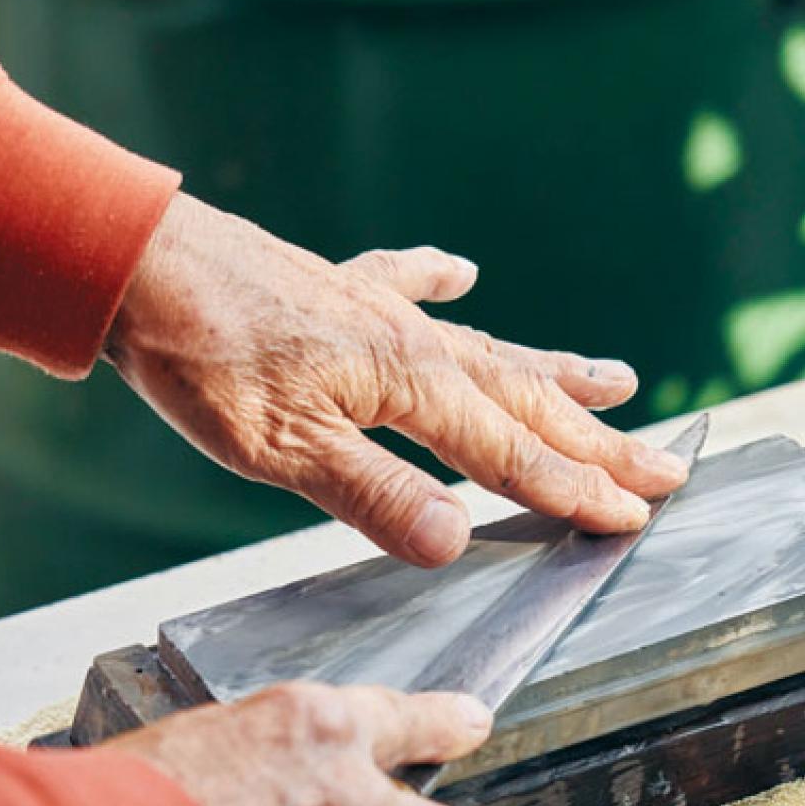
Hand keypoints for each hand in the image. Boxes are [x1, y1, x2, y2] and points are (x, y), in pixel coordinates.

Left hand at [105, 192, 686, 565]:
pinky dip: (440, 281)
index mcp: (413, 386)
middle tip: (667, 464)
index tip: (633, 515)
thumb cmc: (206, 359)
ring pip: (491, 349)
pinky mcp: (336, 291)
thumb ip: (376, 496)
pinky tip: (463, 272)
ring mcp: (380, 312)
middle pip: (527, 403)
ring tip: (618, 381)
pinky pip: (405, 283)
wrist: (136, 263)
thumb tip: (458, 542)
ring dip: (556, 373)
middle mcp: (416, 344)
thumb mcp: (285, 451)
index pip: (511, 455)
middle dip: (600, 441)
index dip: (575, 491)